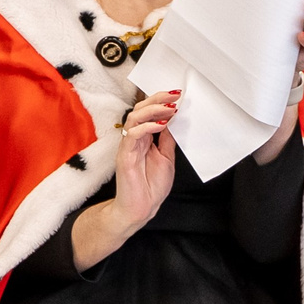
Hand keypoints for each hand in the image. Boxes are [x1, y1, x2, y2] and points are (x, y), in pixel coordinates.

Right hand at [112, 89, 181, 232]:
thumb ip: (167, 139)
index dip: (161, 101)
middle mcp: (134, 139)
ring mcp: (128, 146)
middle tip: (174, 96)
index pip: (149, 112)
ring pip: (134, 118)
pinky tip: (161, 125)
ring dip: (153, 110)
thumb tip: (174, 120)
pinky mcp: (125, 155)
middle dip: (157, 99)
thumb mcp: (166, 157)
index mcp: (144, 138)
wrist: (142, 208)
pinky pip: (132, 135)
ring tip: (170, 109)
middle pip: (140, 110)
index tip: (178, 96)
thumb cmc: (151, 186)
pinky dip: (146, 127)